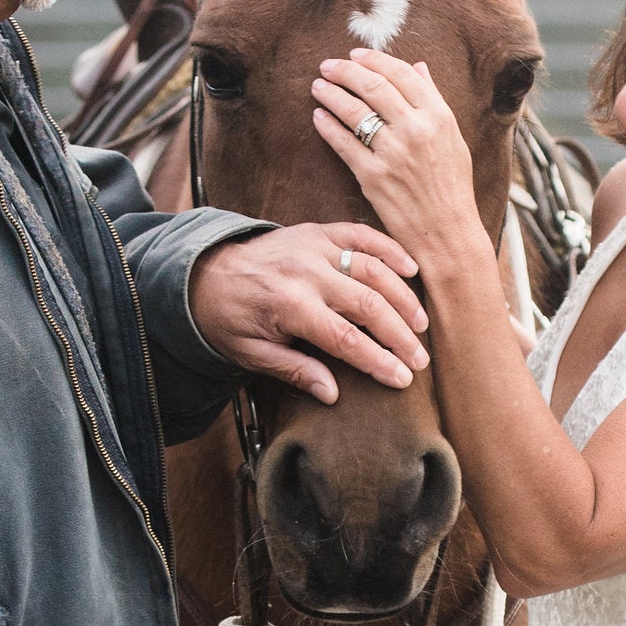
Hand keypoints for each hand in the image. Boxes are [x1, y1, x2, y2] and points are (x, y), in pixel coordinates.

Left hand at [188, 223, 426, 405]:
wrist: (205, 273)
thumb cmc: (229, 319)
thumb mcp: (251, 354)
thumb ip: (294, 370)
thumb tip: (332, 394)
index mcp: (289, 305)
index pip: (346, 339)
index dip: (378, 361)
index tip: (402, 379)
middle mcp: (306, 272)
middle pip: (368, 305)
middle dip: (399, 335)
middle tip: (419, 360)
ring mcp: (314, 247)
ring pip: (373, 270)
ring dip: (402, 298)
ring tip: (421, 325)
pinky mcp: (318, 232)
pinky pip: (361, 235)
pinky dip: (389, 249)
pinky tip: (411, 269)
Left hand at [311, 52, 483, 265]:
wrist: (447, 233)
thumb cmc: (452, 186)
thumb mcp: (452, 138)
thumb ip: (434, 100)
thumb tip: (418, 67)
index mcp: (438, 116)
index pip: (400, 74)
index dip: (373, 60)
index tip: (355, 54)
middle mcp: (416, 130)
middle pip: (373, 86)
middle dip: (345, 71)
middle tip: (328, 65)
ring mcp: (393, 153)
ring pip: (354, 110)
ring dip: (331, 93)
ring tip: (318, 86)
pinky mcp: (373, 176)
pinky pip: (343, 143)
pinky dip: (327, 126)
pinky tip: (319, 117)